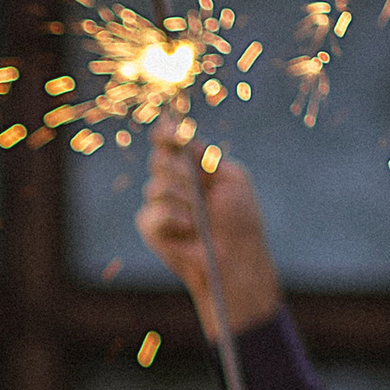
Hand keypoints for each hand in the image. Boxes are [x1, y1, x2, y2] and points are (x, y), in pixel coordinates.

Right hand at [135, 120, 280, 336]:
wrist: (234, 256)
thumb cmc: (238, 219)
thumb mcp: (232, 179)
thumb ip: (206, 157)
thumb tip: (182, 137)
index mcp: (192, 165)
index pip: (168, 140)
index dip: (166, 133)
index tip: (174, 133)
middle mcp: (173, 181)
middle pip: (158, 159)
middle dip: (179, 171)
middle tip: (200, 187)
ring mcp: (159, 204)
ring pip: (155, 187)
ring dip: (181, 199)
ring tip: (199, 216)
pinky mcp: (151, 227)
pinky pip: (151, 214)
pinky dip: (171, 218)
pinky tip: (188, 228)